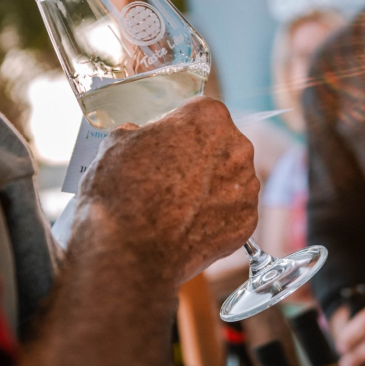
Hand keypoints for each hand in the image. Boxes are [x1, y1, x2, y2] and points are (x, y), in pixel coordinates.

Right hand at [76, 97, 259, 283]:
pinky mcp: (247, 221)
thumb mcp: (117, 143)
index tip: (167, 144)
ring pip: (230, 178)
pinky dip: (215, 217)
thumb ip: (140, 132)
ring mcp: (246, 186)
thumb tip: (142, 137)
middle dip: (200, 157)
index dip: (180, 129)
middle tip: (171, 177)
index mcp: (208, 117)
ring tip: (178, 206)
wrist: (129, 253)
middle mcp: (237, 146)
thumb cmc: (120, 193)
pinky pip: (232, 211)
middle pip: (221, 144)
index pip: (199, 113)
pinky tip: (189, 226)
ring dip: (211, 187)